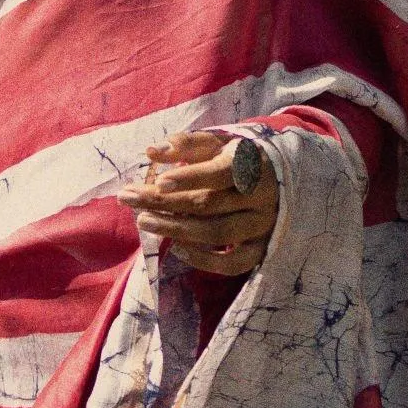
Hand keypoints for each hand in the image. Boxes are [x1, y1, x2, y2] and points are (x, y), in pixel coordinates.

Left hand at [124, 130, 278, 277]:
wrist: (279, 183)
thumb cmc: (236, 160)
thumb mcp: (216, 144)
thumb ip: (186, 144)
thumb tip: (153, 151)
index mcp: (251, 165)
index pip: (220, 173)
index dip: (190, 177)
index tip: (159, 181)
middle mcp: (260, 197)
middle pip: (209, 204)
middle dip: (164, 202)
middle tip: (128, 198)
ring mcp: (262, 226)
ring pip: (217, 233)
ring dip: (176, 229)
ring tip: (143, 221)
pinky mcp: (261, 249)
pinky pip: (233, 263)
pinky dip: (204, 261)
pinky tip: (176, 248)